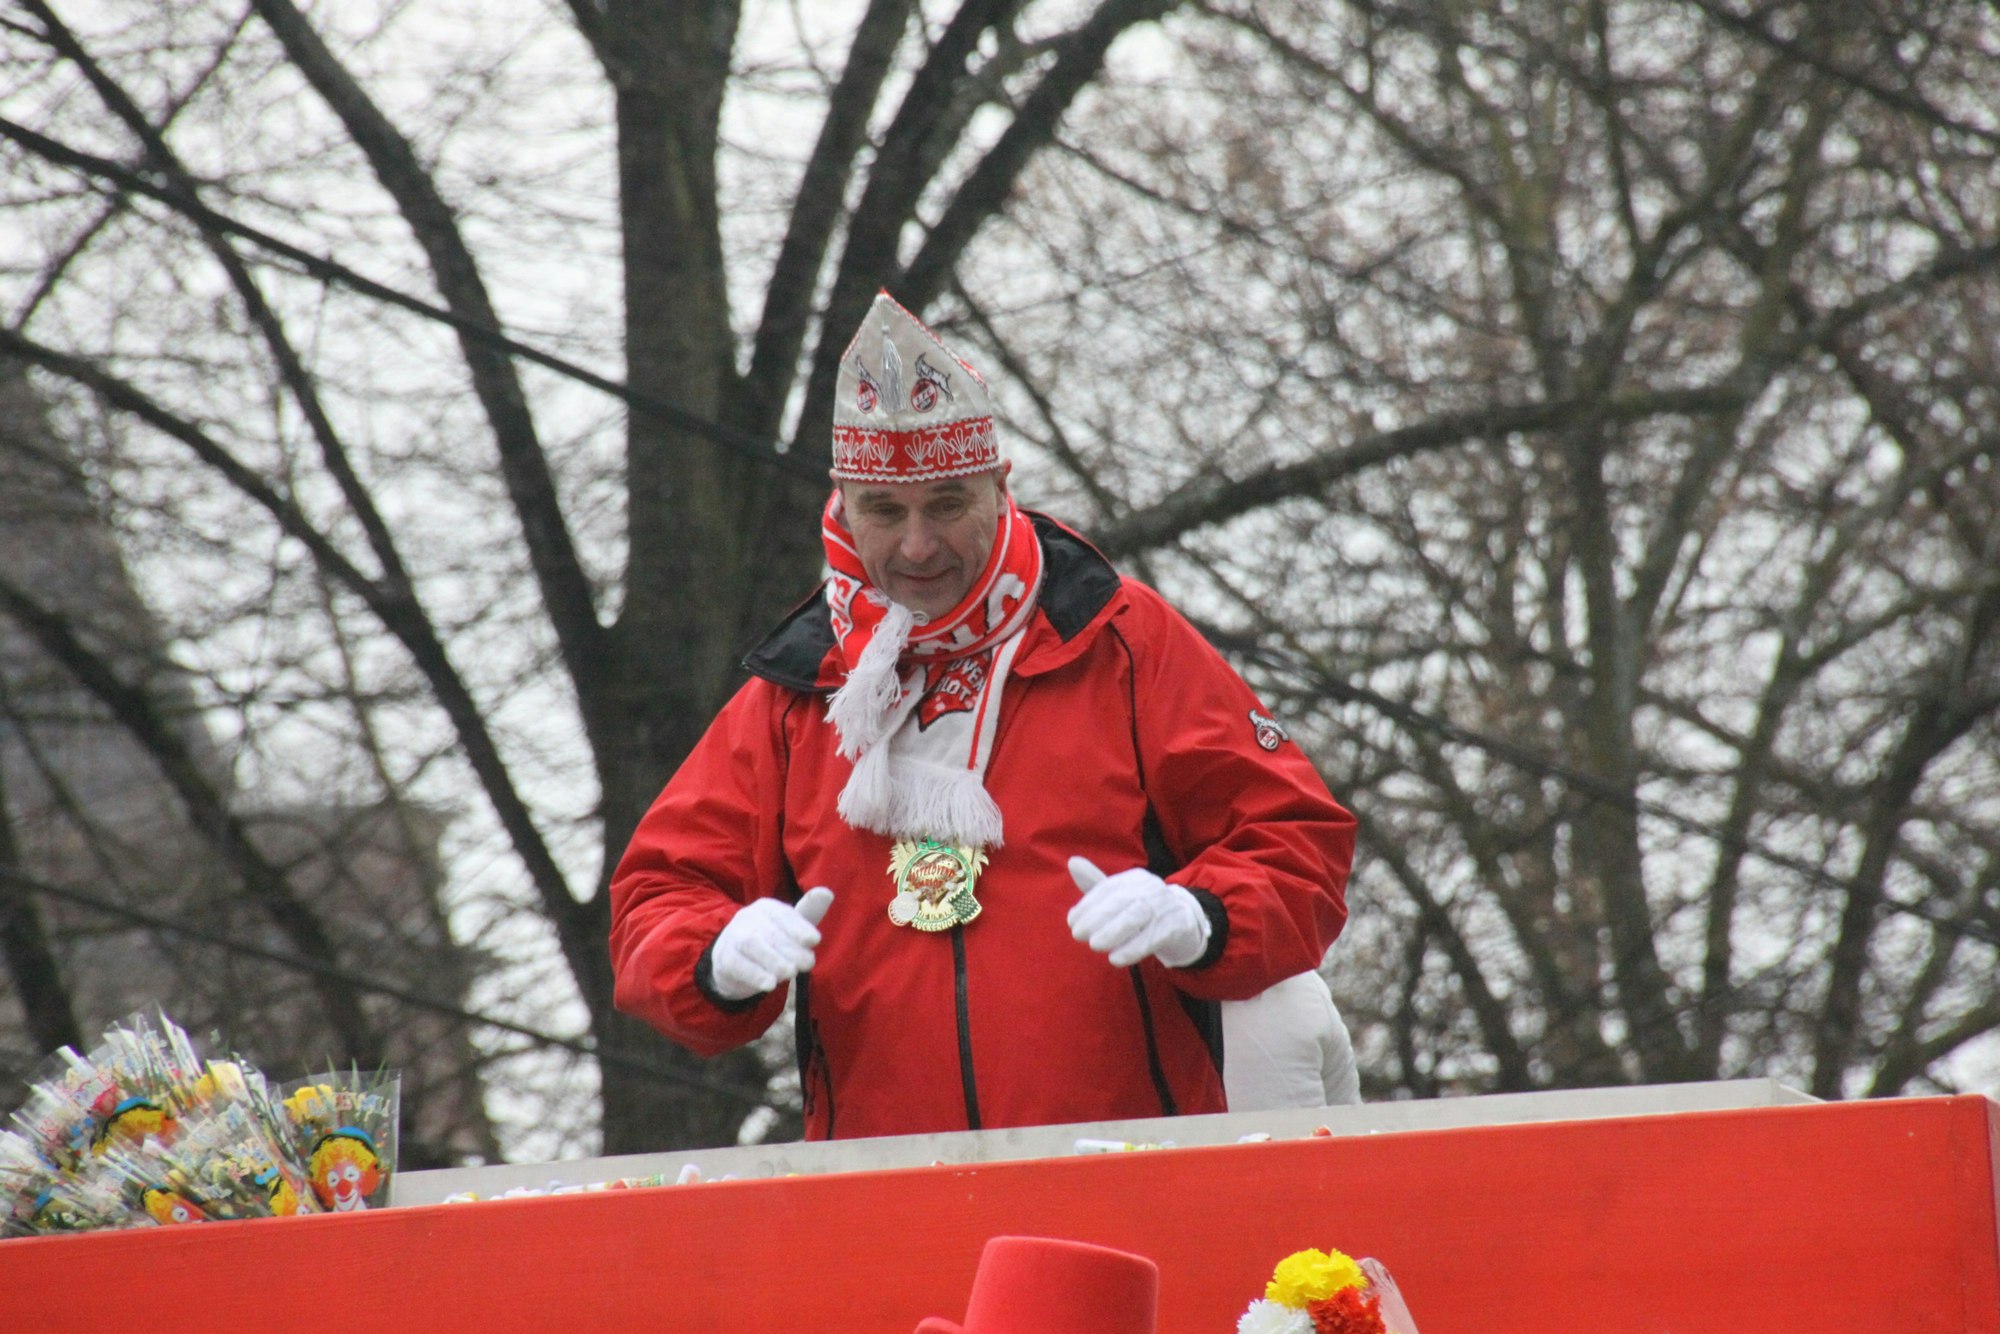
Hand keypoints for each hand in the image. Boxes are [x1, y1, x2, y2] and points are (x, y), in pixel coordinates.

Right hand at [709, 887, 834, 999]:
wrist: (732, 961)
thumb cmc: (770, 941)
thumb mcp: (791, 928)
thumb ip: (810, 913)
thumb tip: (827, 893)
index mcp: (768, 907)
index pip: (784, 915)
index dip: (800, 927)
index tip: (815, 940)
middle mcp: (748, 917)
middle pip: (770, 931)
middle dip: (791, 948)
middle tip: (807, 964)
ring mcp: (733, 936)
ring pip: (752, 945)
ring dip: (773, 960)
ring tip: (790, 973)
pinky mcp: (724, 958)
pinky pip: (738, 964)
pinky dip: (755, 975)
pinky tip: (770, 985)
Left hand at [1066, 857, 1209, 967]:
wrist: (1186, 924)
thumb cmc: (1144, 911)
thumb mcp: (1121, 898)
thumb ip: (1096, 885)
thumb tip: (1073, 862)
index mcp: (1135, 878)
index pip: (1108, 888)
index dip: (1087, 904)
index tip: (1072, 922)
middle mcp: (1152, 887)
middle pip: (1122, 900)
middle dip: (1096, 918)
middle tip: (1078, 935)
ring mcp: (1167, 905)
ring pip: (1137, 917)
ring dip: (1113, 932)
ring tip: (1094, 945)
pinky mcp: (1178, 925)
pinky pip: (1154, 936)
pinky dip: (1133, 948)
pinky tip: (1116, 958)